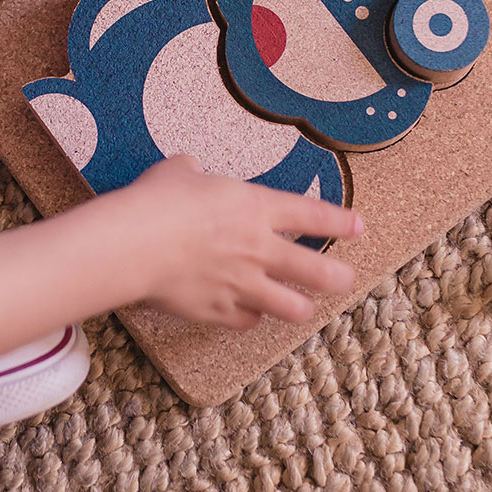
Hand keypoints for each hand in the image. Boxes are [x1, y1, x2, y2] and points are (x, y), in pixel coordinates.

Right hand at [106, 155, 362, 330]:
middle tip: (346, 278)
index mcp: (255, 208)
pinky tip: (248, 313)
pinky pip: (246, 320)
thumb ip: (195, 173)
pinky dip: (249, 317)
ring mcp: (241, 284)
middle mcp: (257, 248)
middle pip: (315, 270)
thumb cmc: (157, 201)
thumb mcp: (180, 171)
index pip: (312, 215)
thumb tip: (191, 172)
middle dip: (337, 276)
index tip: (357, 226)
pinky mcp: (218, 310)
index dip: (339, 222)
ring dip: (300, 306)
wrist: (134, 244)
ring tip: (305, 307)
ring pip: (289, 306)